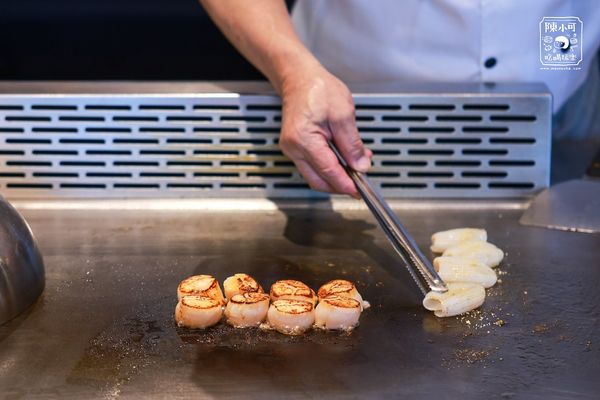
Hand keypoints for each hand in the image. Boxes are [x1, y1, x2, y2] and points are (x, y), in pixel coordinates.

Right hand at [278, 64, 371, 197]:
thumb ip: (352, 144)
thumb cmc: (317, 89)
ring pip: (315, 176)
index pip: (328, 171)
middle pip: (318, 180)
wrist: (299, 77)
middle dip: (340, 185)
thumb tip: (360, 165)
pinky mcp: (295, 147)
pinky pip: (312, 165)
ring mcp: (292, 149)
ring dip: (336, 176)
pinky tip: (343, 160)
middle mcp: (293, 148)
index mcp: (304, 140)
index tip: (359, 190)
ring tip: (356, 167)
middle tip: (359, 185)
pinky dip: (329, 167)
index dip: (345, 184)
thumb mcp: (343, 114)